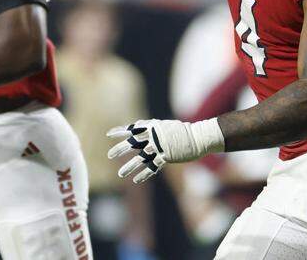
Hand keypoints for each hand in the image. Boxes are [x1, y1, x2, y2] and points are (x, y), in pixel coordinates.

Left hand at [106, 118, 223, 184]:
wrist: (197, 137)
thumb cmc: (182, 131)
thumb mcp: (164, 125)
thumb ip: (151, 127)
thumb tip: (139, 125)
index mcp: (152, 127)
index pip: (132, 128)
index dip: (120, 131)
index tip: (109, 134)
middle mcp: (153, 136)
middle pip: (132, 143)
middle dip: (120, 149)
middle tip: (110, 155)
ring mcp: (159, 147)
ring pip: (140, 158)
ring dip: (130, 167)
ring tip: (121, 174)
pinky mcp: (166, 157)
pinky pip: (152, 167)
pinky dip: (144, 174)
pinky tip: (136, 180)